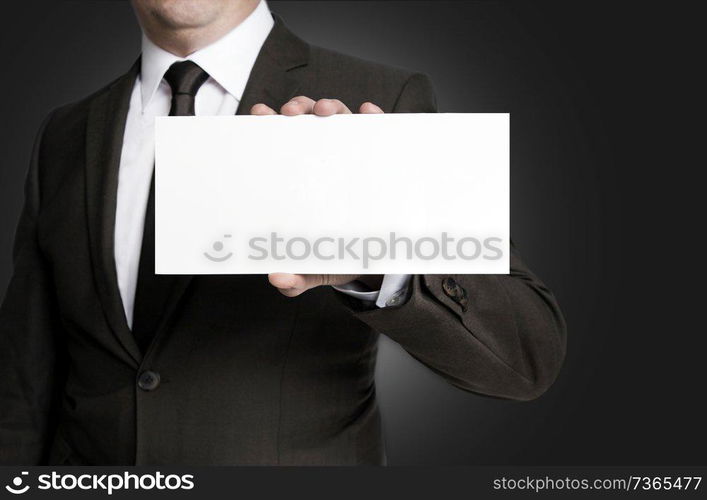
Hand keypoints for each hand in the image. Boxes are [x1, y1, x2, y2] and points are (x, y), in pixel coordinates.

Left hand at [251, 96, 383, 296]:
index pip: (278, 144)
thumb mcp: (313, 270)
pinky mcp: (380, 158)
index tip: (258, 115)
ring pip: (339, 118)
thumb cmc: (336, 257)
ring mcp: (351, 155)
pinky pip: (378, 131)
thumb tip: (278, 279)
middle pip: (306, 121)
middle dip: (297, 108)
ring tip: (326, 112)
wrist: (374, 263)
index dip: (266, 126)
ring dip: (331, 107)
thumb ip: (294, 279)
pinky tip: (368, 115)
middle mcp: (322, 159)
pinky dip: (373, 117)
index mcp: (298, 178)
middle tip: (291, 115)